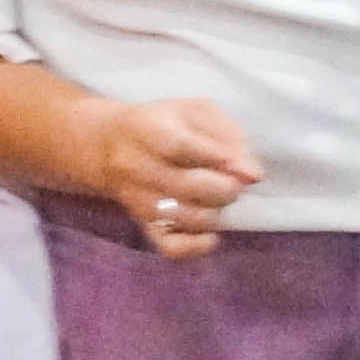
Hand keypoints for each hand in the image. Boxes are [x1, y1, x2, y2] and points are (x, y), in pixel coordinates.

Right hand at [87, 96, 261, 258]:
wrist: (108, 146)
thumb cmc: (162, 124)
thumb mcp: (194, 112)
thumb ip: (228, 135)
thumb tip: (252, 175)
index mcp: (148, 129)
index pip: (180, 146)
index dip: (215, 155)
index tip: (233, 158)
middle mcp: (137, 167)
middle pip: (190, 186)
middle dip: (226, 186)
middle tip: (230, 181)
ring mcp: (139, 201)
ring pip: (189, 218)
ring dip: (216, 211)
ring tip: (216, 199)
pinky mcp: (144, 226)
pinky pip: (172, 248)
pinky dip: (198, 246)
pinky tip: (209, 232)